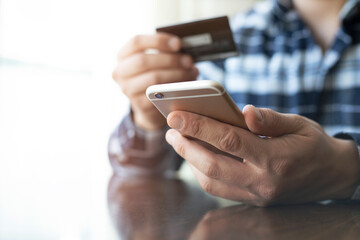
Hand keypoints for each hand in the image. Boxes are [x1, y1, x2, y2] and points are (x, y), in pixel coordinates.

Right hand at [112, 33, 197, 129]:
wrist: (147, 104)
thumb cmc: (154, 74)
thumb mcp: (154, 60)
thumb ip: (163, 51)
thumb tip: (182, 48)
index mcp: (123, 56)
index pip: (136, 42)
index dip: (159, 41)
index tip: (178, 44)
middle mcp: (120, 72)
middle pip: (143, 61)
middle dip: (170, 60)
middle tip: (189, 60)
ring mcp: (128, 90)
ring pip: (153, 79)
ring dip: (176, 74)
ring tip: (191, 72)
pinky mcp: (139, 105)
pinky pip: (159, 95)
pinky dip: (175, 89)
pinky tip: (187, 86)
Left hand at [165, 105, 359, 205]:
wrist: (332, 176)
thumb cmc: (314, 146)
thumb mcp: (300, 125)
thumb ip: (271, 119)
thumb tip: (245, 111)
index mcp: (275, 159)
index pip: (228, 141)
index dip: (199, 127)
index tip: (175, 115)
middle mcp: (262, 182)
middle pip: (212, 165)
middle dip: (186, 146)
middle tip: (170, 129)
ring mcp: (256, 195)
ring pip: (211, 181)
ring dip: (189, 160)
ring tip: (178, 140)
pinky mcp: (252, 199)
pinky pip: (219, 189)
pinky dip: (202, 172)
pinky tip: (195, 156)